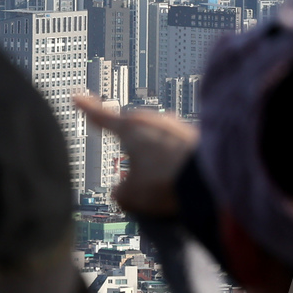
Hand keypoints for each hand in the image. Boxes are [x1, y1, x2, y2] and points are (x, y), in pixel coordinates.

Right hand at [74, 94, 198, 217]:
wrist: (214, 182)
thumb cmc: (168, 182)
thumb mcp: (131, 195)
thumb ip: (120, 192)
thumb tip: (123, 192)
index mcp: (130, 128)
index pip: (101, 116)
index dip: (87, 108)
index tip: (77, 97)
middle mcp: (154, 121)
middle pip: (133, 128)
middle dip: (128, 142)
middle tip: (127, 161)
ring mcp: (178, 127)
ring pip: (157, 139)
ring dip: (154, 154)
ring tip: (158, 181)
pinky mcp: (198, 138)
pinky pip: (177, 148)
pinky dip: (173, 161)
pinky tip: (178, 178)